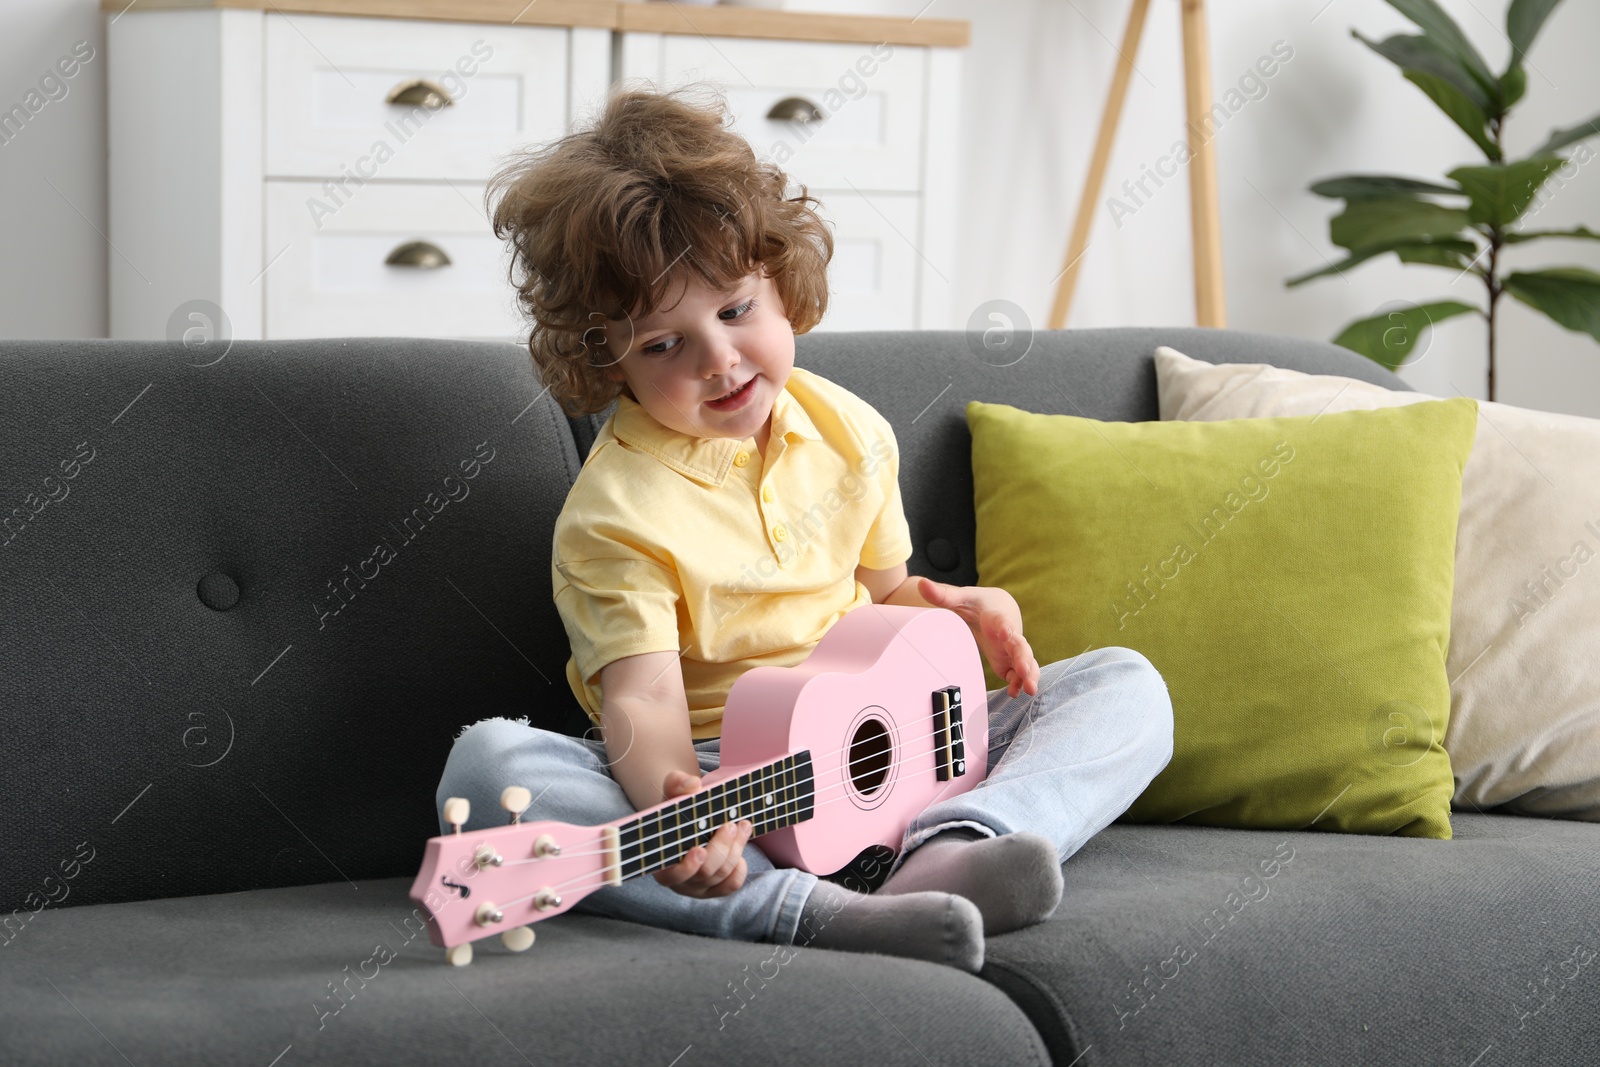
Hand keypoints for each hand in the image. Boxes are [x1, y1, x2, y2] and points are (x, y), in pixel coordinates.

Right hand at [651, 768, 752, 897]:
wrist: (687, 819)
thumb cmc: (677, 807)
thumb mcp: (673, 791)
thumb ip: (677, 784)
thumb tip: (692, 784)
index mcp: (661, 861)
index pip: (672, 875)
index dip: (687, 866)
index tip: (699, 850)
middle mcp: (679, 880)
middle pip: (704, 872)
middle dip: (721, 848)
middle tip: (730, 825)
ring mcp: (698, 887)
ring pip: (721, 875)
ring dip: (735, 849)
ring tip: (742, 825)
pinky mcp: (714, 888)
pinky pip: (731, 884)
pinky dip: (739, 867)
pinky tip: (739, 847)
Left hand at [916, 577, 1038, 697]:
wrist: (998, 607)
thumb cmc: (978, 604)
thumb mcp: (960, 598)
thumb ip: (942, 594)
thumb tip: (921, 584)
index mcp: (996, 617)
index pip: (1001, 621)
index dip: (1004, 627)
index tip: (1004, 633)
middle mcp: (1008, 634)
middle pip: (1020, 645)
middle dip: (1023, 658)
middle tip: (1024, 670)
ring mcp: (1010, 649)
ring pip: (1026, 661)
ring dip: (1028, 675)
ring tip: (1030, 689)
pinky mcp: (1008, 661)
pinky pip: (1018, 673)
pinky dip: (1018, 682)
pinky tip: (1014, 693)